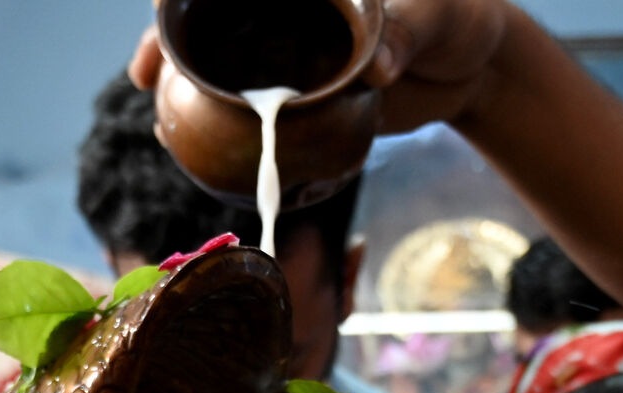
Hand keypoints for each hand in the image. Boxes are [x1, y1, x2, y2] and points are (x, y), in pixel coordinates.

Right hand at [129, 3, 507, 131]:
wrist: (475, 67)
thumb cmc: (458, 18)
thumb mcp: (434, 18)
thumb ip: (404, 34)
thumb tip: (375, 67)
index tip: (160, 8)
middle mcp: (291, 9)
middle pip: (214, 19)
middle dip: (168, 43)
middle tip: (146, 79)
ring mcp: (292, 51)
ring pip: (225, 65)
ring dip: (185, 92)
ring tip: (161, 122)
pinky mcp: (303, 95)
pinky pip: (254, 111)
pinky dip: (224, 128)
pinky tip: (197, 149)